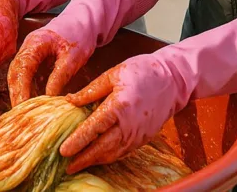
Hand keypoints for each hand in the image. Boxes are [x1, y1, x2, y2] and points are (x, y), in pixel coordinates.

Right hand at [7, 27, 92, 105]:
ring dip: (19, 92)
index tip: (22, 107)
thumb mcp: (72, 57)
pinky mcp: (36, 59)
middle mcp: (27, 48)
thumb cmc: (80, 33)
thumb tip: (48, 98)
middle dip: (15, 93)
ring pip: (18, 75)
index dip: (20, 89)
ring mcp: (30, 52)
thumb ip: (59, 76)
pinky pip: (27, 75)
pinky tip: (31, 103)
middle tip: (18, 115)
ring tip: (22, 113)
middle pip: (15, 73)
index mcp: (34, 43)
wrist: (85, 19)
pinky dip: (27, 89)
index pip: (22, 69)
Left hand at [60, 54, 181, 172]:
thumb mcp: (113, 74)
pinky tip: (97, 157)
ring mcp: (138, 134)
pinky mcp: (143, 138)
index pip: (93, 129)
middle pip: (102, 148)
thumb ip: (90, 90)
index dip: (77, 141)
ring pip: (113, 154)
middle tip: (66, 165)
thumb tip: (70, 101)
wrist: (173, 80)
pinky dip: (108, 157)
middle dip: (83, 159)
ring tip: (77, 164)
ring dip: (94, 161)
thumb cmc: (142, 72)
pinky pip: (123, 152)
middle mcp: (129, 125)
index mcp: (119, 107)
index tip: (63, 151)